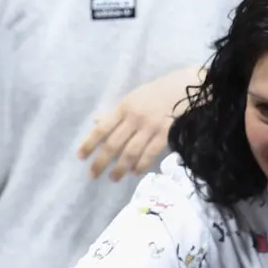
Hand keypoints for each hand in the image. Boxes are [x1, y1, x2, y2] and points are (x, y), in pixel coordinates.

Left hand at [78, 66, 199, 180]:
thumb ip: (115, 113)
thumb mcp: (133, 98)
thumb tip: (95, 123)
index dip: (89, 143)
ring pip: (130, 152)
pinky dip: (140, 165)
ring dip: (119, 168)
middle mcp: (134, 118)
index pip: (102, 128)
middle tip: (93, 175)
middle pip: (113, 144)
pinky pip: (149, 154)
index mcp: (124, 107)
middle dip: (101, 162)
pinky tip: (134, 172)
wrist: (186, 88)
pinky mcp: (165, 135)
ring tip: (113, 178)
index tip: (81, 156)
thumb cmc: (157, 93)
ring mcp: (150, 128)